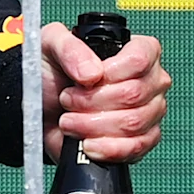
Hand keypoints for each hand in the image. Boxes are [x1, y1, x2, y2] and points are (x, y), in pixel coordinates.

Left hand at [41, 23, 167, 164]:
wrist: (43, 108)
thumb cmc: (53, 71)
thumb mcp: (51, 45)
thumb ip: (70, 49)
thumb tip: (92, 74)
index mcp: (138, 50)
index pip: (140, 59)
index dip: (111, 73)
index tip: (85, 80)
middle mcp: (150, 80)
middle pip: (134, 94)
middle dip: (92, 101)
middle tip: (67, 100)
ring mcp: (149, 112)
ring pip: (133, 123)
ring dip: (93, 125)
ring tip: (69, 121)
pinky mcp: (142, 140)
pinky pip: (136, 148)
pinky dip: (107, 148)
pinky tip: (87, 143)